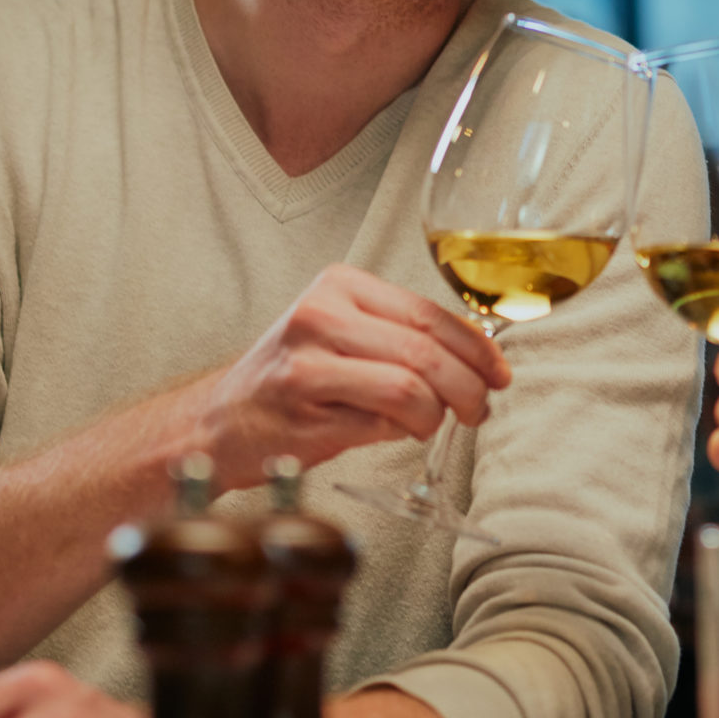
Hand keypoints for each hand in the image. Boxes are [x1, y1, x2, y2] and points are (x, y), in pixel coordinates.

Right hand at [194, 263, 509, 489]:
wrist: (219, 422)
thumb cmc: (294, 380)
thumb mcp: (345, 336)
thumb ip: (404, 338)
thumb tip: (480, 361)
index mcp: (340, 285)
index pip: (430, 312)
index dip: (477, 347)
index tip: (499, 373)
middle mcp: (320, 314)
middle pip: (426, 350)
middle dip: (469, 386)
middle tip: (480, 410)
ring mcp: (307, 361)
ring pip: (409, 385)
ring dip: (437, 414)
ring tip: (433, 424)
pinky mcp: (302, 409)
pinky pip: (380, 421)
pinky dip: (403, 431)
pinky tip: (398, 432)